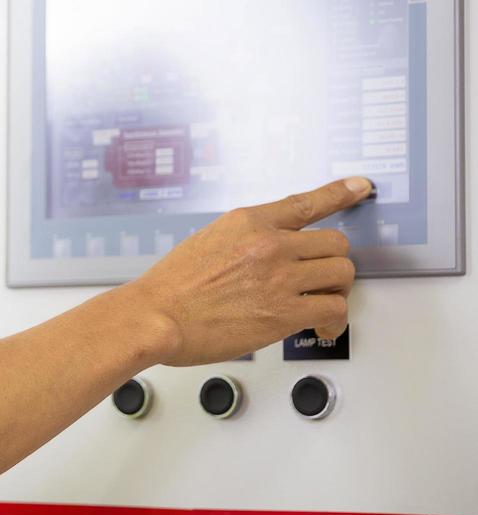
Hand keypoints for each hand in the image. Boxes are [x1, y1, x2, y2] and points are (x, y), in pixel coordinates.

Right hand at [122, 177, 371, 366]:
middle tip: (320, 280)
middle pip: (335, 244)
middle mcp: (269, 244)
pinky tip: (320, 327)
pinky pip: (334, 309)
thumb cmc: (171, 287)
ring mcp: (279, 278)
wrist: (155, 317)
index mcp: (248, 222)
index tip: (360, 187)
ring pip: (342, 275)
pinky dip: (333, 321)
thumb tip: (271, 254)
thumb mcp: (207, 241)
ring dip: (335, 291)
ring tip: (320, 305)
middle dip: (332, 264)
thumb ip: (245, 241)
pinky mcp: (284, 313)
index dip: (339, 193)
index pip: (305, 203)